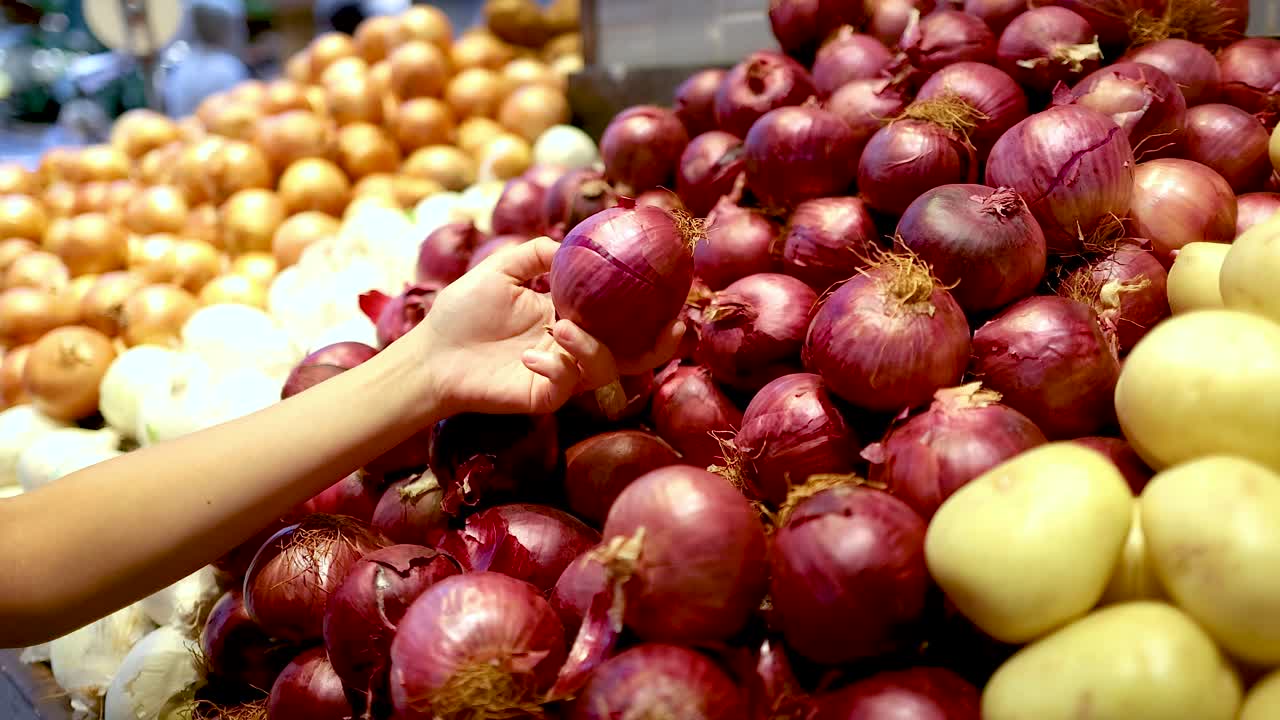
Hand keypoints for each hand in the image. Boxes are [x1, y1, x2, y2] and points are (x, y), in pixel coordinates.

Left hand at [412, 237, 683, 416]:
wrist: (430, 354)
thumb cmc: (462, 312)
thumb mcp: (502, 270)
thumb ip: (538, 254)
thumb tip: (573, 242)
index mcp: (571, 317)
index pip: (621, 319)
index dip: (652, 311)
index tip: (676, 295)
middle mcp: (574, 348)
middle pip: (632, 354)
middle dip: (659, 346)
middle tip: (672, 328)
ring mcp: (562, 375)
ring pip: (603, 368)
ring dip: (590, 347)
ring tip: (559, 326)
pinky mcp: (543, 397)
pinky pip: (566, 386)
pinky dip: (554, 369)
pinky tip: (527, 357)